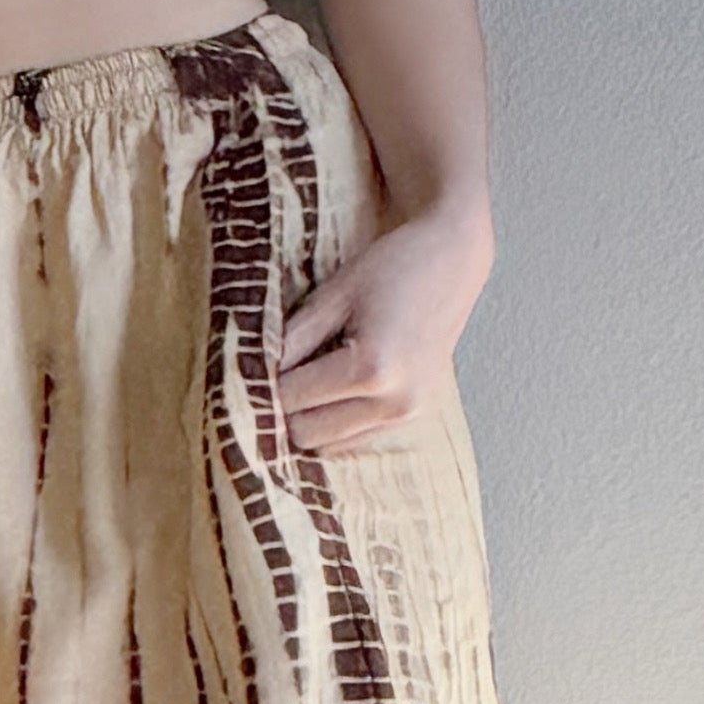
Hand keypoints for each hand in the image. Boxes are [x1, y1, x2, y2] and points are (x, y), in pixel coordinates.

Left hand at [275, 205, 493, 458]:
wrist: (454, 259)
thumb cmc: (395, 266)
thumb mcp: (336, 294)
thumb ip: (293, 338)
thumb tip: (251, 371)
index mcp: (372, 367)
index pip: (292, 398)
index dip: (264, 384)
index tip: (250, 370)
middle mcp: (395, 401)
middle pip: (307, 433)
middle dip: (285, 409)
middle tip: (275, 377)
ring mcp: (408, 413)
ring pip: (329, 444)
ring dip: (309, 419)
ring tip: (306, 381)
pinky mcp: (415, 416)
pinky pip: (356, 439)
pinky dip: (335, 421)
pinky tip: (332, 391)